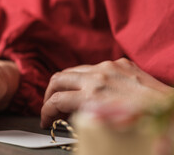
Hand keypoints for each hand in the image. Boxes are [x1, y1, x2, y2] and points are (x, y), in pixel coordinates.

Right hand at [41, 58, 172, 127]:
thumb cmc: (148, 123)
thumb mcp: (110, 129)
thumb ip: (85, 121)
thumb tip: (70, 122)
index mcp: (94, 97)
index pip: (55, 101)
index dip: (45, 112)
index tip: (46, 121)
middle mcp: (98, 77)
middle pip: (57, 80)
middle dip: (48, 95)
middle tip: (51, 108)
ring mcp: (108, 67)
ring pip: (72, 70)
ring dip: (65, 85)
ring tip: (68, 99)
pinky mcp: (119, 63)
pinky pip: (92, 67)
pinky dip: (85, 78)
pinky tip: (90, 90)